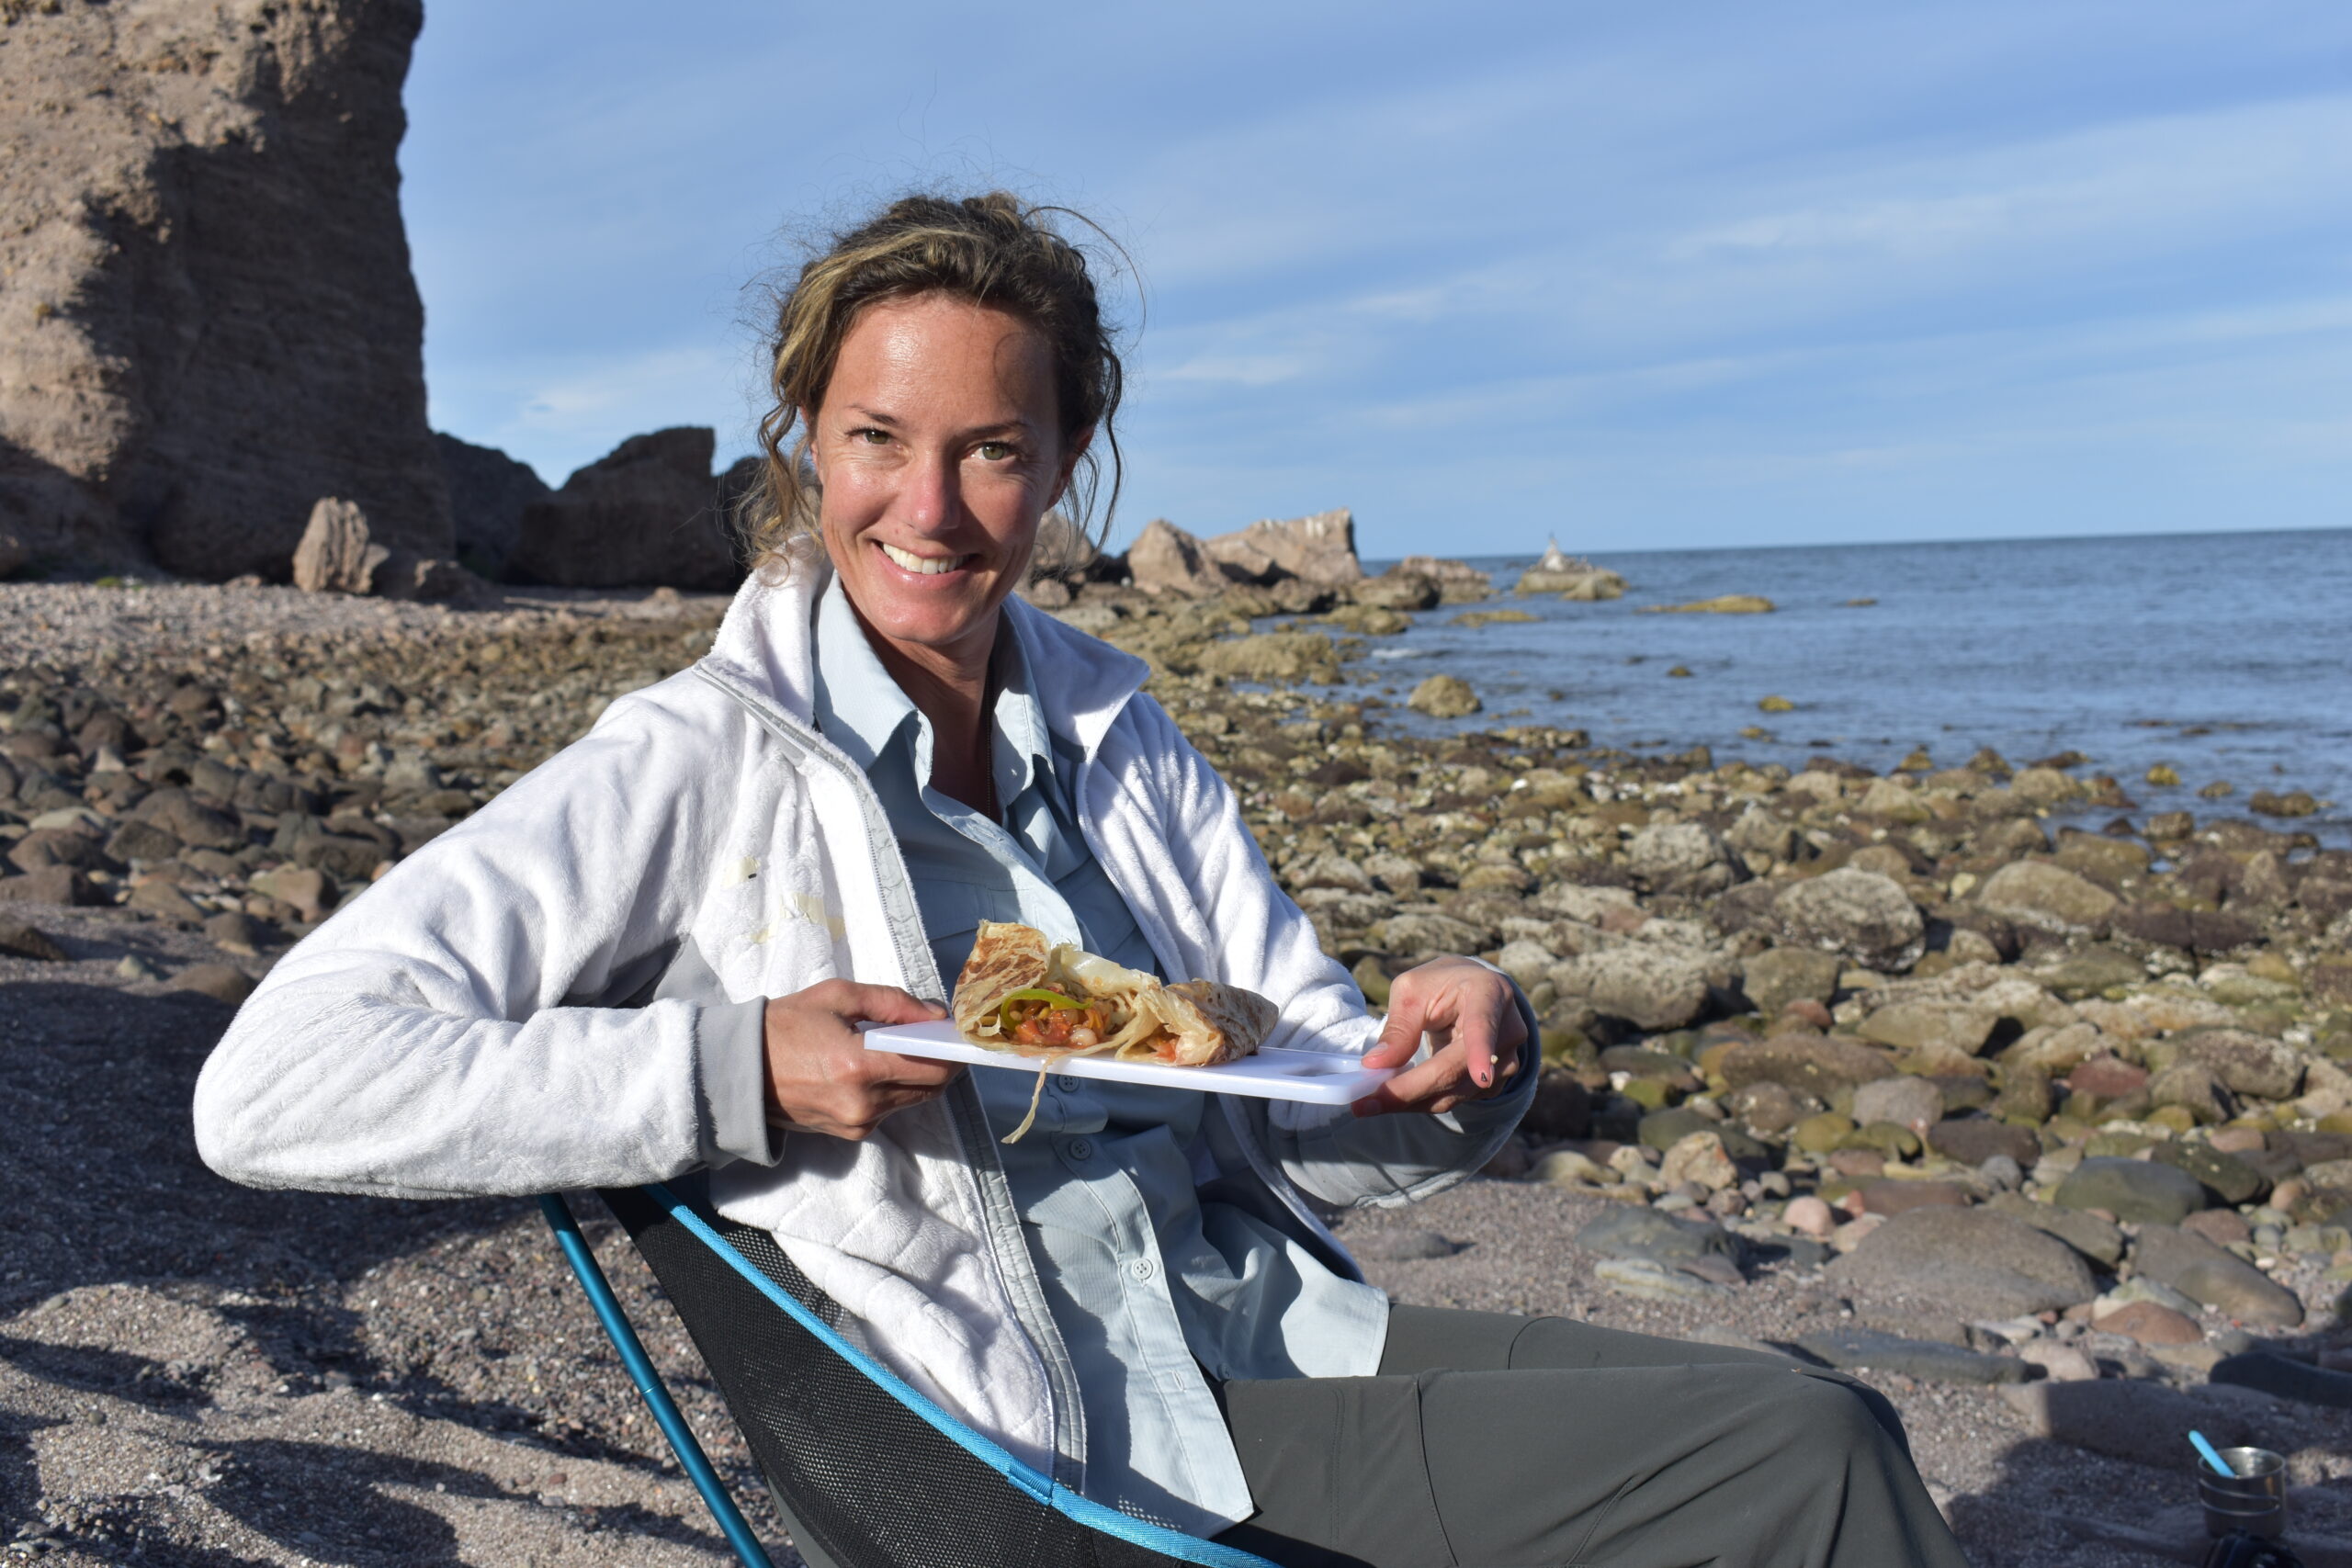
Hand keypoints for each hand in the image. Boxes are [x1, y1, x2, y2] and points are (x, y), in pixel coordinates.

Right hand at [763, 980, 959, 1140]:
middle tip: (933, 1036)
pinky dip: (893, 1089)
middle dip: (940, 1062)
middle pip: (930, 1088)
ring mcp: (856, 1124)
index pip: (934, 1067)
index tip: (957, 1034)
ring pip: (912, 1100)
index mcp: (860, 1066)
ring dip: (916, 1076)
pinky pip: (889, 1110)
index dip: (953, 1051)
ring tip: (900, 1047)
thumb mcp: (838, 996)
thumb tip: (935, 1016)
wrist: (739, 1069)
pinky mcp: (849, 1135)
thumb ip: (893, 1003)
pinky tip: (876, 1067)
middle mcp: (863, 1104)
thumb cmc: (785, 1025)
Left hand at [1351, 956, 1527, 1117]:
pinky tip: (1396, 1095)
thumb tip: (1376, 1064)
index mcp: (1489, 993)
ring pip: (1455, 1092)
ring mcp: (1505, 1060)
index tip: (1482, 1077)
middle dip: (1410, 1090)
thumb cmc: (1439, 985)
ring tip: (1369, 1101)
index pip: (1485, 1025)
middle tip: (1366, 1103)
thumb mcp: (1411, 991)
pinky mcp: (1496, 1083)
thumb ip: (1399, 1026)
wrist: (1471, 993)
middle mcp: (1507, 1030)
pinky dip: (1421, 1101)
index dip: (1482, 1052)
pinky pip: (1455, 1098)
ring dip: (1410, 1101)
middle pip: (1458, 1070)